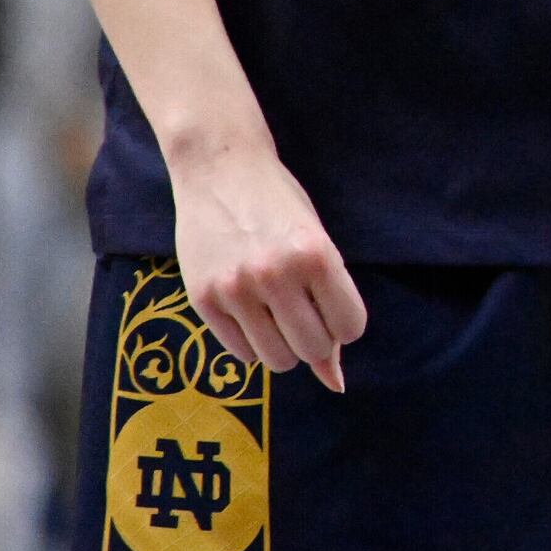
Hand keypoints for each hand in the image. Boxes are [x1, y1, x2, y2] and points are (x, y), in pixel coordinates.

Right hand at [167, 136, 364, 393]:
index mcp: (315, 255)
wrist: (221, 171)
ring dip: (284, 348)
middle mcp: (275, 275)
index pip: (349, 327)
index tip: (334, 309)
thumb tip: (336, 380)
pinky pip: (239, 353)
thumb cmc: (280, 206)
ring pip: (275, 360)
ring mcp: (235, 289)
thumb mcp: (316, 242)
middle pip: (311, 349)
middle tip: (305, 314)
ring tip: (278, 314)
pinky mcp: (202, 299)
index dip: (345, 325)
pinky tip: (251, 313)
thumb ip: (329, 303)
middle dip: (316, 342)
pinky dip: (253, 343)